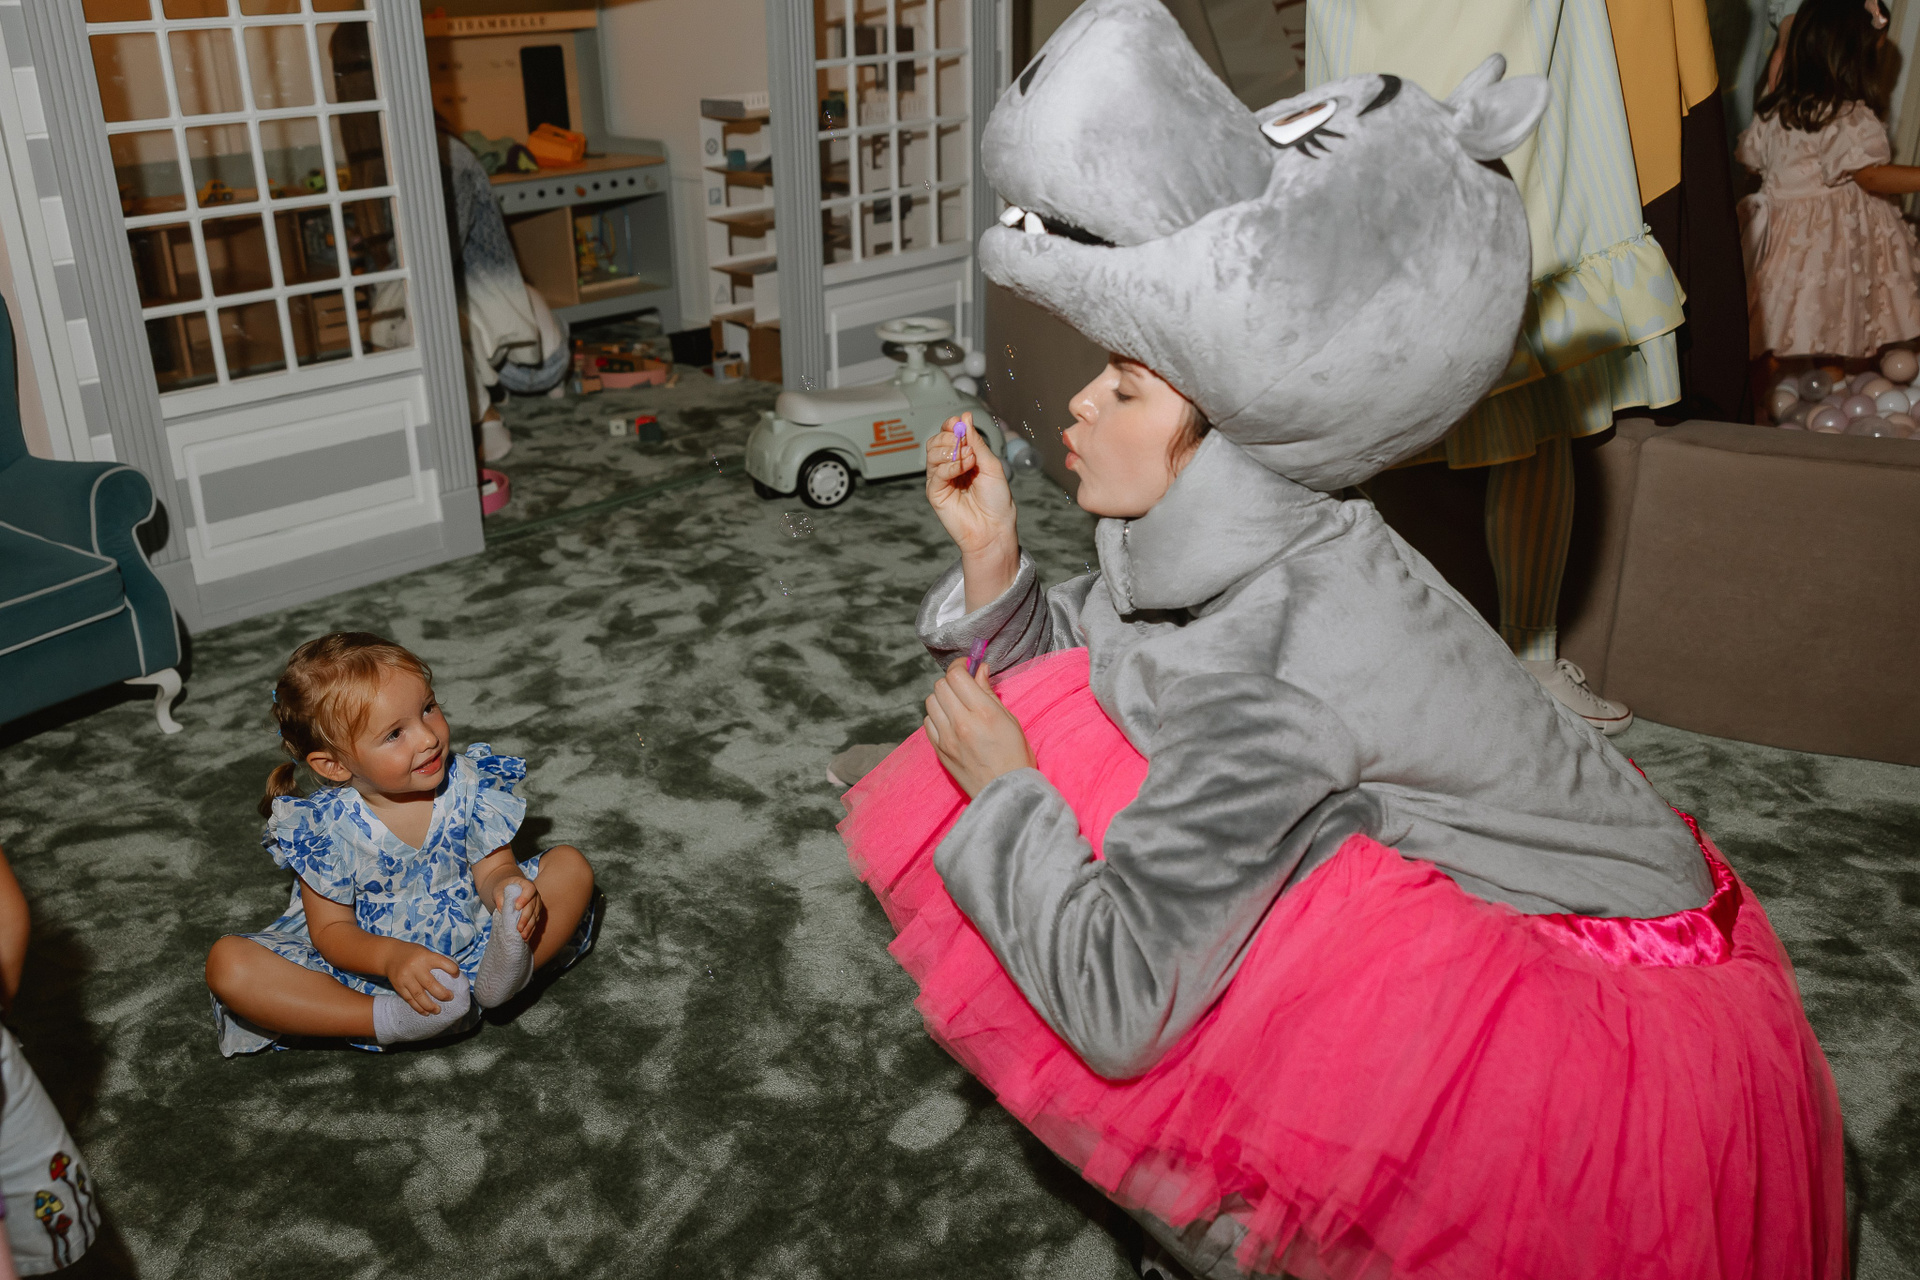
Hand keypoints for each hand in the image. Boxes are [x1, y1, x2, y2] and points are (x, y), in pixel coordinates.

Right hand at [386, 943, 461, 1014]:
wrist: (390, 955)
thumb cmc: (413, 954)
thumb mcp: (425, 952)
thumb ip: (436, 962)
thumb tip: (453, 975)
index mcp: (425, 956)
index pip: (443, 963)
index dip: (453, 970)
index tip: (457, 975)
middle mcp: (415, 967)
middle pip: (430, 984)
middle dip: (442, 994)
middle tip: (450, 997)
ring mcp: (406, 978)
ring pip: (419, 995)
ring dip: (430, 1005)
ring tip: (438, 1010)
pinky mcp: (399, 986)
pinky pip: (410, 999)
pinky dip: (418, 1008)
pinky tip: (426, 1012)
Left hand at [494, 875, 543, 941]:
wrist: (507, 891)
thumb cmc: (503, 889)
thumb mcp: (498, 890)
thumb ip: (499, 897)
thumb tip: (501, 909)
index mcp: (526, 884)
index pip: (530, 889)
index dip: (525, 898)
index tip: (517, 907)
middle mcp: (534, 894)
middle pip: (533, 906)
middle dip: (526, 918)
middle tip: (519, 928)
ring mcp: (536, 904)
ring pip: (535, 916)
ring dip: (529, 926)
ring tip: (522, 936)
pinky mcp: (536, 913)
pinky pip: (535, 922)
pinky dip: (530, 930)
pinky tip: (525, 937)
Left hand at [924, 657, 1035, 797]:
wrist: (1007, 794)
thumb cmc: (1015, 756)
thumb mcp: (1010, 720)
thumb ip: (989, 693)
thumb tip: (979, 669)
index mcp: (983, 713)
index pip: (957, 676)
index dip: (960, 666)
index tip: (967, 667)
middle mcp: (961, 723)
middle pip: (941, 685)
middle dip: (952, 681)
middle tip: (964, 686)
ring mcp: (947, 738)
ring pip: (930, 702)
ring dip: (942, 698)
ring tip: (957, 705)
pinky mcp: (939, 751)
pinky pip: (928, 722)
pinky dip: (936, 717)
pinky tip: (950, 722)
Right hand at [927, 413, 1016, 553]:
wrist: (994, 527)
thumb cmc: (997, 500)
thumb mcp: (991, 464)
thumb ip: (976, 442)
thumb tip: (965, 416)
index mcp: (963, 458)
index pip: (948, 435)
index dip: (950, 426)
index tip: (958, 422)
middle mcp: (949, 468)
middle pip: (936, 441)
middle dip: (949, 436)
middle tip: (964, 443)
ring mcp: (941, 480)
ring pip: (932, 453)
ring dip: (951, 450)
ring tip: (970, 459)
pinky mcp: (935, 493)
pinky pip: (936, 472)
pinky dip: (951, 465)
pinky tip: (965, 468)